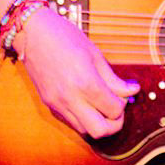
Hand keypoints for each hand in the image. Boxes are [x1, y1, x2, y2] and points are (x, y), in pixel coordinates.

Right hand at [14, 6, 139, 137]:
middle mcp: (70, 98)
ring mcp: (57, 103)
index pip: (113, 110)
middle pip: (100, 131)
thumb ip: (113, 79)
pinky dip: (83, 118)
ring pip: (84, 131)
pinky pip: (71, 121)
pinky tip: (86, 104)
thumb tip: (132, 91)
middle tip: (115, 110)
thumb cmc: (64, 37)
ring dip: (97, 122)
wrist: (31, 33)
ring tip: (101, 106)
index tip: (123, 95)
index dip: (122, 105)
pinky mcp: (49, 104)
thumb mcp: (94, 55)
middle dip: (114, 124)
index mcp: (86, 82)